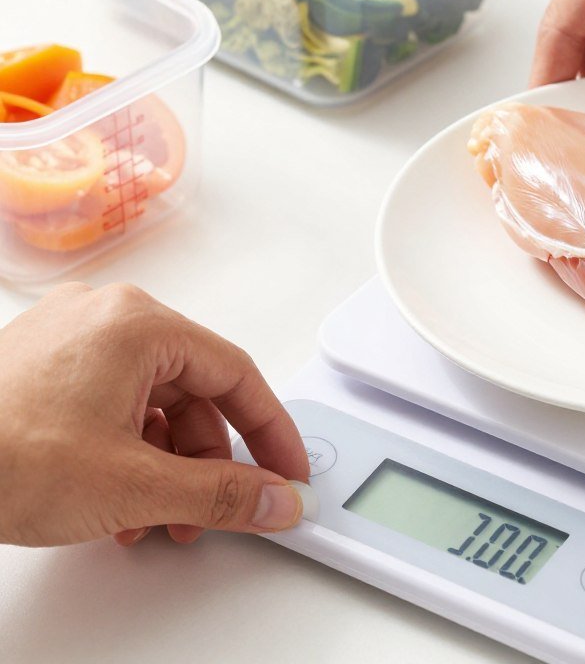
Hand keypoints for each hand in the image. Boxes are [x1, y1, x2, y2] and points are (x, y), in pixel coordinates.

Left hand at [0, 283, 309, 546]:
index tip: (287, 470)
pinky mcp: (45, 366)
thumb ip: (221, 494)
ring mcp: (72, 340)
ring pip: (152, 404)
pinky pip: (113, 405)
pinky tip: (114, 502)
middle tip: (215, 510)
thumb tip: (275, 498)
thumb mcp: (133, 484)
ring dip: (165, 467)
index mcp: (139, 323)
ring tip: (153, 519)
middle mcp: (108, 318)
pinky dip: (127, 454)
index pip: (238, 374)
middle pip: (194, 393)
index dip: (272, 432)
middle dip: (206, 464)